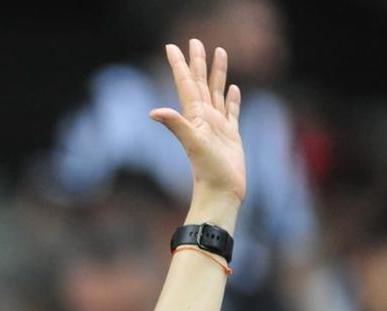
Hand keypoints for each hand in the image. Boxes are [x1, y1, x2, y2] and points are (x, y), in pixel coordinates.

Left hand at [149, 40, 245, 203]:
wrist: (221, 193)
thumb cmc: (208, 171)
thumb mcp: (192, 143)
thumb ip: (176, 125)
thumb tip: (153, 112)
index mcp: (195, 116)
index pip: (187, 84)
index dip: (180, 65)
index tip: (172, 46)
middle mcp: (204, 118)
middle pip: (201, 83)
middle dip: (198, 62)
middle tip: (195, 41)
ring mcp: (218, 126)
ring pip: (217, 92)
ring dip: (218, 74)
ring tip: (220, 53)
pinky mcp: (231, 136)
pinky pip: (232, 111)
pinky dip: (232, 99)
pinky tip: (233, 89)